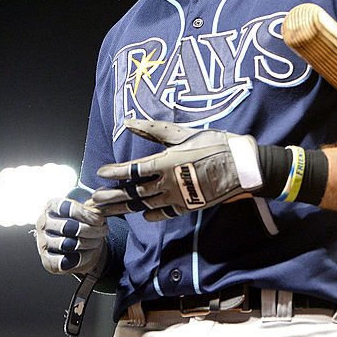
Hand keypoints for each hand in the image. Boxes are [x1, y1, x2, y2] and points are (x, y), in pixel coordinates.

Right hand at [35, 187, 108, 275]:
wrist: (81, 247)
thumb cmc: (84, 224)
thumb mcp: (88, 211)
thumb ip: (92, 207)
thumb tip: (100, 208)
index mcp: (51, 206)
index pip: (67, 208)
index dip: (86, 214)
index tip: (100, 220)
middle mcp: (43, 223)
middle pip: (69, 227)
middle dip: (91, 230)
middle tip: (103, 231)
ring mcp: (43, 243)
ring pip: (69, 244)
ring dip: (89, 243)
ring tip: (97, 241)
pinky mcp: (47, 261)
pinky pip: (66, 261)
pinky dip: (82, 258)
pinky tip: (88, 253)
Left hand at [92, 118, 263, 220]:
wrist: (242, 167)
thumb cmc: (215, 144)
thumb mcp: (184, 134)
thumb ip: (155, 130)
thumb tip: (129, 122)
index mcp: (167, 162)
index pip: (133, 170)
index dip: (115, 173)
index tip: (100, 174)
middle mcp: (169, 183)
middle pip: (134, 192)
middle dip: (112, 196)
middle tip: (94, 201)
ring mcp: (179, 197)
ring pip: (145, 205)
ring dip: (124, 207)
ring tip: (107, 210)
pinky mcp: (189, 206)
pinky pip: (165, 213)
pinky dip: (152, 214)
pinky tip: (142, 215)